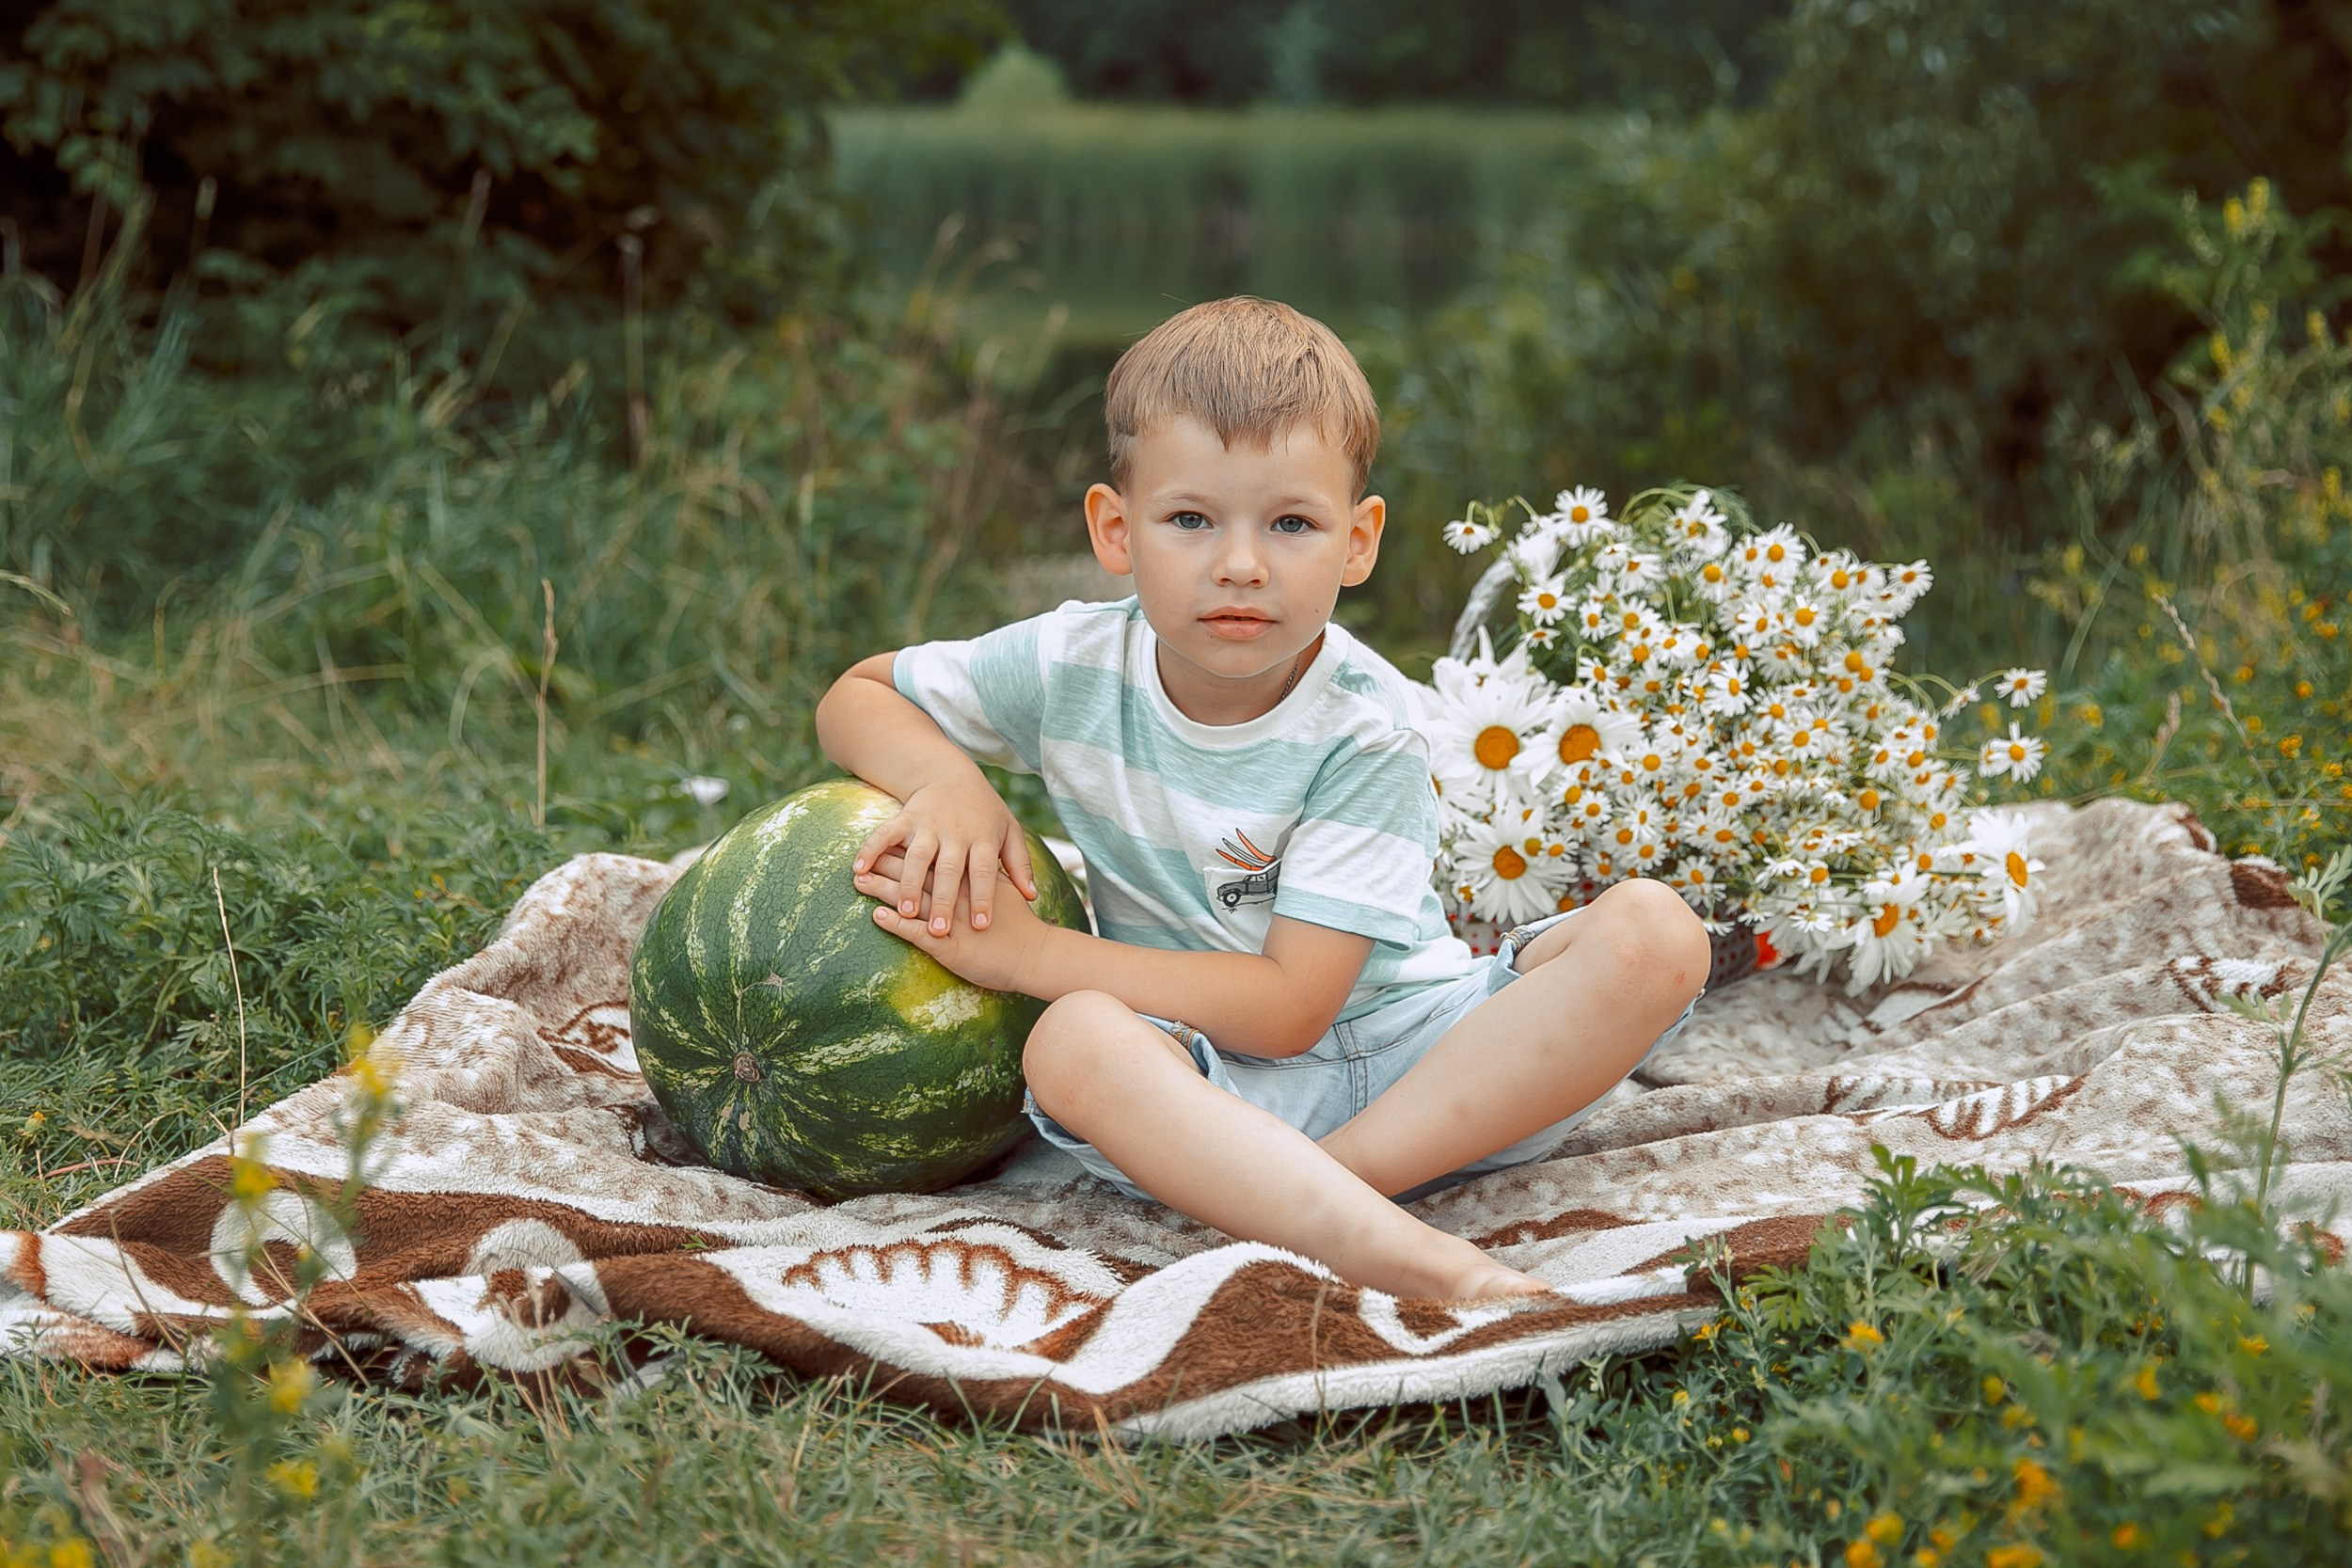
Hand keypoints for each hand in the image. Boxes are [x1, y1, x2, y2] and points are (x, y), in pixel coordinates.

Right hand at [851, 780, 1038, 937]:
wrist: (951, 774)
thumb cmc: (984, 811)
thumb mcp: (1008, 831)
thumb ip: (1019, 864)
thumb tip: (1031, 896)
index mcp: (982, 837)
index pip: (984, 870)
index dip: (983, 897)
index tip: (981, 925)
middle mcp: (954, 832)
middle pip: (949, 869)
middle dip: (943, 899)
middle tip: (938, 930)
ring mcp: (927, 824)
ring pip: (917, 856)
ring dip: (909, 884)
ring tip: (904, 912)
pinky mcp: (904, 818)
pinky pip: (885, 834)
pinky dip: (871, 850)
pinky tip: (858, 870)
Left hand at [856, 855, 1051, 993]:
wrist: (1037, 956)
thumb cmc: (1021, 927)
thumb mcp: (1007, 891)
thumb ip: (993, 874)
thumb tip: (980, 863)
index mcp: (970, 879)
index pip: (935, 860)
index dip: (908, 851)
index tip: (887, 845)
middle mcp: (958, 895)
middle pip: (917, 874)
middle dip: (887, 866)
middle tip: (862, 858)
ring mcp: (952, 920)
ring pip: (912, 899)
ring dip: (883, 890)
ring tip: (859, 882)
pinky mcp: (949, 946)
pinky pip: (917, 932)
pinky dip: (896, 924)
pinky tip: (877, 917)